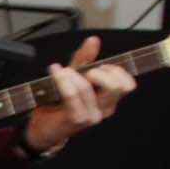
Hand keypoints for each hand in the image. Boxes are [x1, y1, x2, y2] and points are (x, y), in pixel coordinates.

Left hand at [23, 35, 133, 152]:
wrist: (42, 128)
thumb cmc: (59, 103)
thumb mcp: (74, 77)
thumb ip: (85, 59)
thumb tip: (93, 40)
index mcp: (110, 98)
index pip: (128, 84)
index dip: (117, 71)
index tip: (100, 66)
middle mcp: (105, 108)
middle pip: (118, 86)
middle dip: (101, 72)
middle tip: (85, 72)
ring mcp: (93, 116)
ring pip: (91, 88)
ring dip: (74, 75)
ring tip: (63, 71)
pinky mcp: (77, 119)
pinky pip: (73, 96)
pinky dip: (63, 81)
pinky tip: (56, 72)